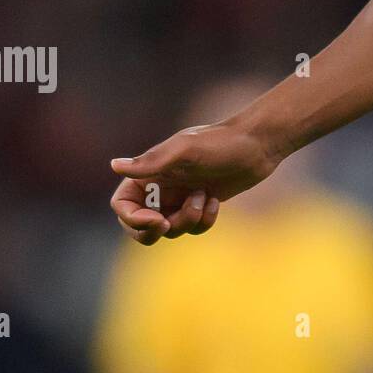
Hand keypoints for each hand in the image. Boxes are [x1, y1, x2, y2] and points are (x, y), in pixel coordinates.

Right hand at [108, 118, 281, 245]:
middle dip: (152, 231)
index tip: (156, 220)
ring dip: (186, 220)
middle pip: (138, 225)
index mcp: (150, 171)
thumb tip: (114, 165)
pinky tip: (216, 201)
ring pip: (169, 229)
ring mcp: (180, 197)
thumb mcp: (186, 150)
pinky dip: (204, 220)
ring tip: (204, 197)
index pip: (122, 205)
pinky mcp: (200, 204)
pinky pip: (193, 227)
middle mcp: (161, 186)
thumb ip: (151, 162)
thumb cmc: (221, 142)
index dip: (131, 219)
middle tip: (169, 225)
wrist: (259, 144)